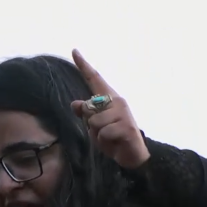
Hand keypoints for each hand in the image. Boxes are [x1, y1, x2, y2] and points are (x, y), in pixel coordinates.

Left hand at [68, 49, 150, 169]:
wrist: (133, 156)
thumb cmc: (113, 139)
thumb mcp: (95, 127)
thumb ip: (86, 114)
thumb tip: (76, 104)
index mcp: (109, 99)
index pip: (94, 79)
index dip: (83, 66)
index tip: (74, 51)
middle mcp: (117, 101)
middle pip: (88, 108)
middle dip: (90, 125)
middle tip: (104, 132)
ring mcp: (123, 113)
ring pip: (94, 122)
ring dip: (97, 135)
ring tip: (109, 138)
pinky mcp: (127, 126)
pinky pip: (103, 134)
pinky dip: (105, 143)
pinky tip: (115, 143)